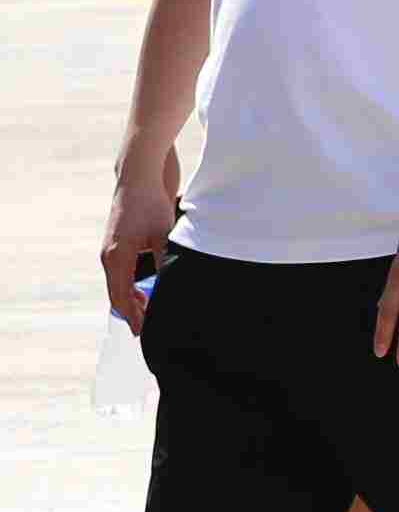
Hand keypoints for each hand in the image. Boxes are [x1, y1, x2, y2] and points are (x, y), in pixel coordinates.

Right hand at [101, 164, 177, 330]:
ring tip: (149, 314)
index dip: (133, 317)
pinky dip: (131, 286)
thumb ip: (168, 262)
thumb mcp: (164, 235)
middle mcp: (109, 257)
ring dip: (132, 300)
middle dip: (133, 313)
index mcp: (116, 258)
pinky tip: (146, 291)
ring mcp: (111, 250)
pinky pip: (121, 273)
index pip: (121, 297)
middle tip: (149, 329)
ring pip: (118, 284)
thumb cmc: (151, 204)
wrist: (138, 178)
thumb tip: (175, 286)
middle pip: (118, 295)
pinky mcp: (118, 244)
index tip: (143, 333)